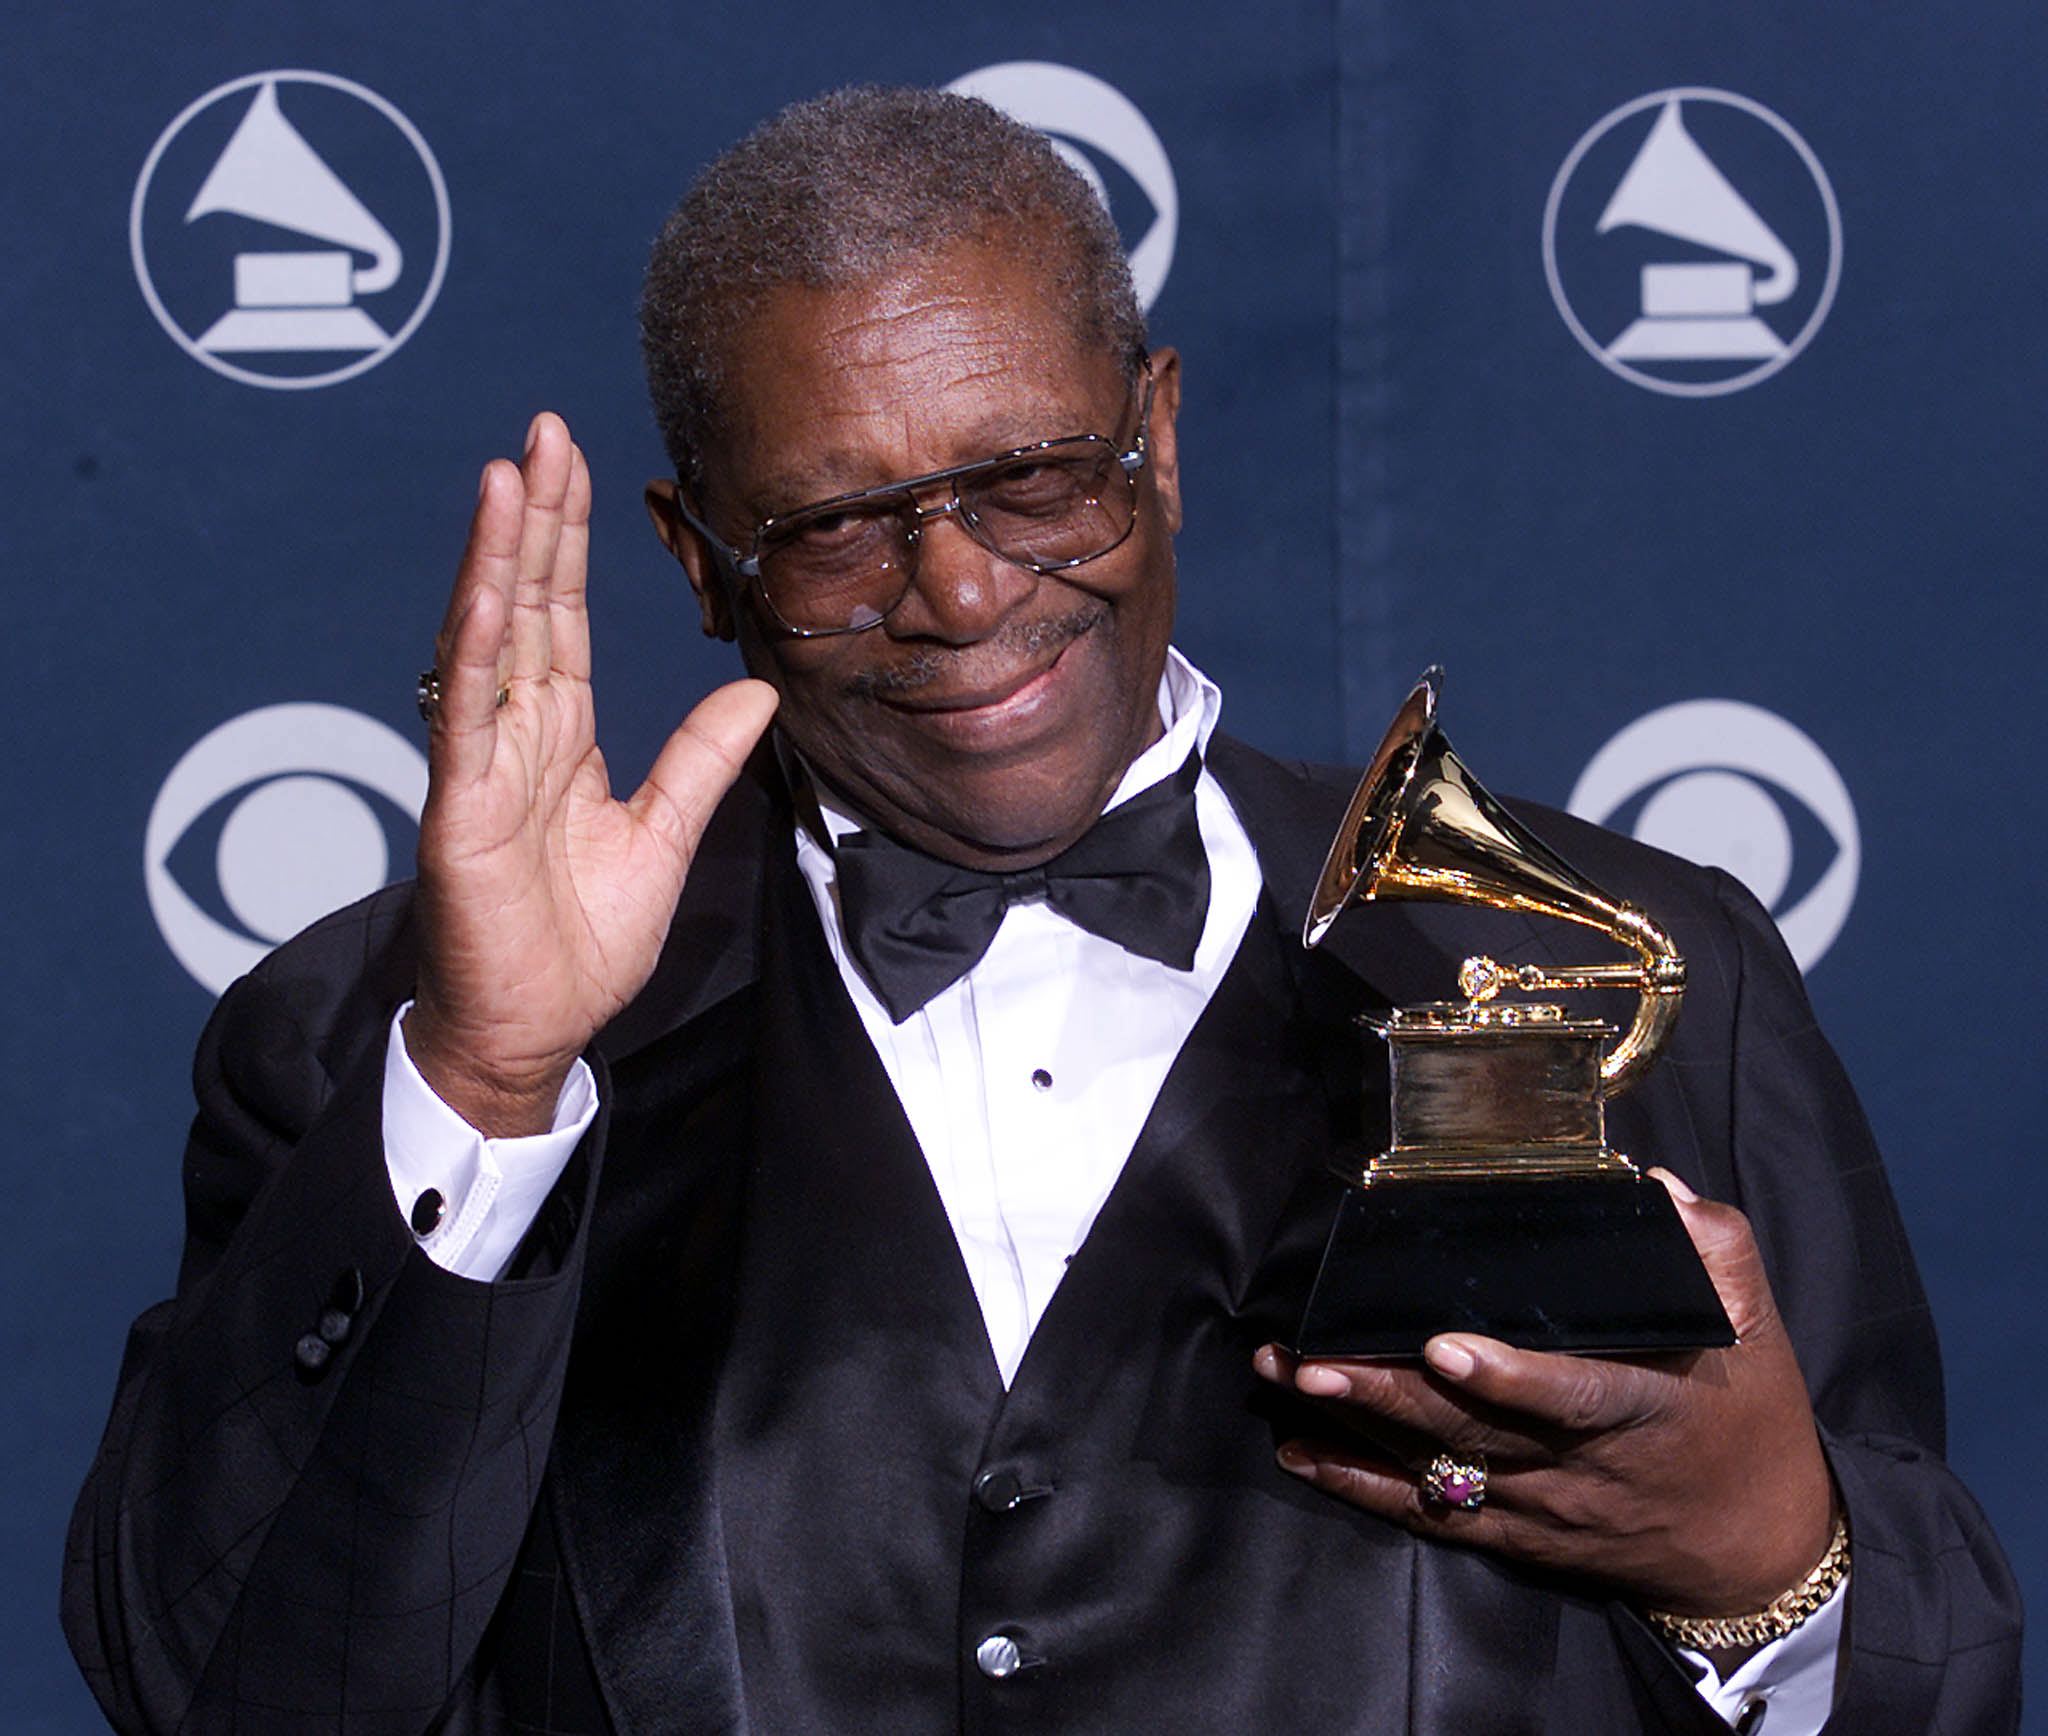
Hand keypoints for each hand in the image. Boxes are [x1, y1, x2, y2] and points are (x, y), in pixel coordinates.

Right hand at [406, 412, 776, 1134]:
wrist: (534, 1029)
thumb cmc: (581, 942)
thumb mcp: (664, 833)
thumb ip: (700, 757)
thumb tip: (755, 688)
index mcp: (558, 737)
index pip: (561, 616)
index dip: (567, 540)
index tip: (572, 461)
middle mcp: (513, 735)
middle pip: (523, 604)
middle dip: (533, 518)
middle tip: (542, 430)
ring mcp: (480, 768)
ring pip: (487, 642)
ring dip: (495, 559)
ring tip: (506, 476)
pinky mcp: (459, 814)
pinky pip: (467, 722)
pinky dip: (476, 655)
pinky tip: (486, 594)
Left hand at [1254, 1170, 1835, 1623]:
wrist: (1760, 1551)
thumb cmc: (1750, 1423)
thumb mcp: (1757, 1333)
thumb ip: (1716, 1251)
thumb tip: (1657, 1188)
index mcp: (1643, 1407)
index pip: (1572, 1396)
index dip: (1506, 1379)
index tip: (1442, 1347)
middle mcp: (1582, 1467)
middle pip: (1473, 1433)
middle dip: (1387, 1394)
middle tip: (1313, 1359)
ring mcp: (1543, 1507)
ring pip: (1439, 1472)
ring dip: (1355, 1429)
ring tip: (1287, 1379)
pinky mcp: (1517, 1536)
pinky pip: (1431, 1515)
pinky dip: (1363, 1486)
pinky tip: (1302, 1454)